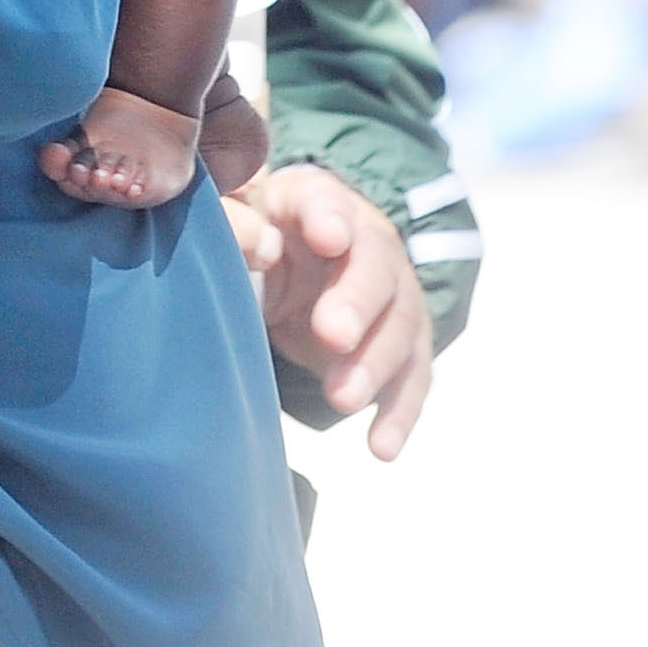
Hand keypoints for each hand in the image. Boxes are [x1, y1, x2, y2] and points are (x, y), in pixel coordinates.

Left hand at [222, 165, 434, 459]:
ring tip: (342, 399)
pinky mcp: (405, 343)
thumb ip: (234, 226)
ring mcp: (395, 292)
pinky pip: (413, 376)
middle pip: (375, 265)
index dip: (328, 217)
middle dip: (357, 301)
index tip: (327, 239)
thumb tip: (251, 245)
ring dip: (375, 364)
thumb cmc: (259, 234)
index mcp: (315, 200)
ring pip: (400, 324)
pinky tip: (382, 447)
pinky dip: (400, 412)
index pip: (325, 199)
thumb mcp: (238, 220)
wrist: (295, 258)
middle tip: (333, 334)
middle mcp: (368, 239)